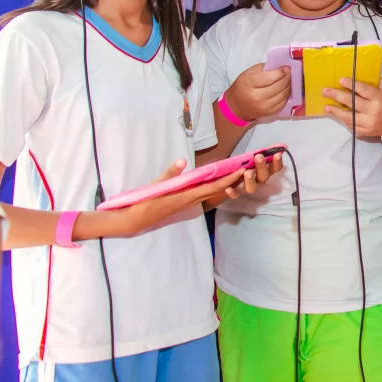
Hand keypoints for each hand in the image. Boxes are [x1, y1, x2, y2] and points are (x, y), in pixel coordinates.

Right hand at [96, 160, 247, 237]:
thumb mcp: (156, 186)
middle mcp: (192, 201)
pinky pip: (204, 194)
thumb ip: (170, 174)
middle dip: (233, 180)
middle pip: (217, 190)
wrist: (135, 220)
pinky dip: (214, 187)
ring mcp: (189, 203)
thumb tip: (183, 161)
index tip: (241, 170)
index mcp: (187, 196)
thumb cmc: (144, 203)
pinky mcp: (185, 203)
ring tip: (238, 171)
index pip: (212, 187)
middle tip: (246, 167)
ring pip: (212, 193)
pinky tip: (219, 180)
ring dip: (226, 183)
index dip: (228, 179)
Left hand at [223, 152, 285, 198]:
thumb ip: (267, 150)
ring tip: (247, 172)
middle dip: (262, 167)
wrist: (229, 176)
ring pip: (252, 188)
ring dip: (250, 180)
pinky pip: (236, 194)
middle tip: (258, 157)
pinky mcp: (237, 192)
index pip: (274, 168)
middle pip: (263, 176)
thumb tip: (283, 144)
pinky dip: (233, 192)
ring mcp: (248, 187)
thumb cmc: (244, 164)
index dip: (277, 162)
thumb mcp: (253, 155)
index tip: (277, 154)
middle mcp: (258, 180)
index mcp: (264, 171)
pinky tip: (228, 189)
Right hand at [225, 63, 291, 121]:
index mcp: (249, 84)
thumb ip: (264, 68)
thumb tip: (280, 67)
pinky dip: (287, 94)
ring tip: (289, 80)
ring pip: (283, 94)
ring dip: (289, 86)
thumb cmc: (243, 86)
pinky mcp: (270, 113)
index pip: (269, 78)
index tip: (287, 68)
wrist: (237, 107)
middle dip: (287, 78)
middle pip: (278, 86)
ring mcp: (264, 106)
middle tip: (290, 73)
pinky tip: (286, 89)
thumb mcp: (248, 73)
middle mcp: (257, 97)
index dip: (280, 72)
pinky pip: (284, 102)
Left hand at [321, 77, 381, 137]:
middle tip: (325, 91)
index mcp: (380, 98)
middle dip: (337, 96)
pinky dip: (344, 120)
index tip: (340, 80)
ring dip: (336, 111)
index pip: (363, 90)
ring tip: (326, 107)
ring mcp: (369, 123)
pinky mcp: (367, 132)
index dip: (351, 85)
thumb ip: (374, 81)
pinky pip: (352, 126)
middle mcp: (374, 111)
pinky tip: (337, 115)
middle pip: (352, 103)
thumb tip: (357, 72)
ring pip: (349, 117)